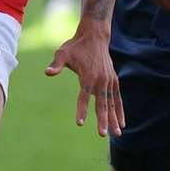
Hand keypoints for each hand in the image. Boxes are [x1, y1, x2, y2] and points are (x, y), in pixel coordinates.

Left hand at [44, 23, 124, 137]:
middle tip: (102, 134)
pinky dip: (120, 111)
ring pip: (112, 104)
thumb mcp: (62, 53)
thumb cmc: (75, 46)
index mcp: (88, 76)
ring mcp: (109, 81)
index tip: (79, 123)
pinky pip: (118, 98)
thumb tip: (47, 72)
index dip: (81, 109)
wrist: (94, 36)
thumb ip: (56, 64)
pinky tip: (122, 123)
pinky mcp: (114, 81)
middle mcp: (101, 80)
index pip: (84, 96)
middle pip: (101, 104)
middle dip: (102, 120)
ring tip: (117, 134)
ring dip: (114, 120)